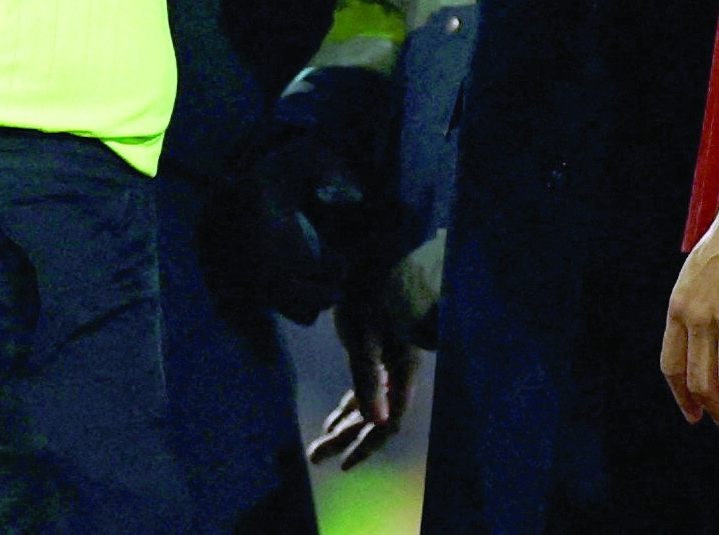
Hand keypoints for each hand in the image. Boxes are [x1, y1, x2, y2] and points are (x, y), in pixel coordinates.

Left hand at [306, 296, 416, 470]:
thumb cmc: (370, 290)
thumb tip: (378, 421)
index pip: (388, 422)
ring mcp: (389, 365)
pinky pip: (367, 391)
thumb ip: (369, 378)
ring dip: (346, 427)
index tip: (343, 464)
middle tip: (315, 457)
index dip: (367, 446)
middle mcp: (399, 374)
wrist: (376, 255)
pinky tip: (333, 422)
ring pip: (370, 407)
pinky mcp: (377, 354)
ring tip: (319, 447)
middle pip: (376, 419)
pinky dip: (350, 407)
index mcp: (402, 372)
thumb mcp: (363, 334)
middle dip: (347, 440)